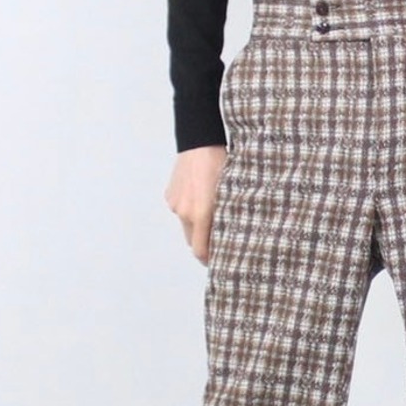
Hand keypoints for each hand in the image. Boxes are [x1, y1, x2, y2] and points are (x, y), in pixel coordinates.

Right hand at [164, 144, 228, 264]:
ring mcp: (175, 204)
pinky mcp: (170, 195)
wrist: (200, 142)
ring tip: (210, 213)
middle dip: (203, 244)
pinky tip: (200, 197)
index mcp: (200, 214)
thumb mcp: (232, 192)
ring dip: (197, 225)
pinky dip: (189, 209)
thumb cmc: (222, 165)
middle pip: (192, 241)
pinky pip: (180, 209)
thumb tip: (234, 236)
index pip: (200, 250)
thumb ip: (228, 216)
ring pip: (186, 224)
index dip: (208, 260)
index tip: (218, 263)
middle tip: (219, 242)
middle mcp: (184, 212)